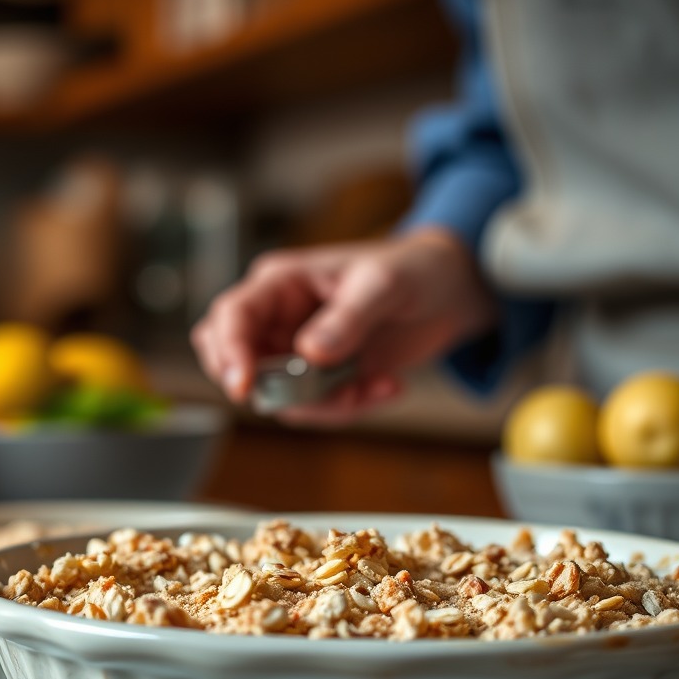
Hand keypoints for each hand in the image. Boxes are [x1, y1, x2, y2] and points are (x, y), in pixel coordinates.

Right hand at [190, 227, 496, 422]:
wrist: (449, 292)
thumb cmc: (413, 270)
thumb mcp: (384, 286)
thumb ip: (348, 318)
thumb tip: (310, 354)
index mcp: (281, 283)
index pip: (232, 317)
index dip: (229, 352)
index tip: (243, 387)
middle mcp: (278, 318)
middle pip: (230, 359)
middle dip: (265, 388)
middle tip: (310, 393)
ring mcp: (295, 351)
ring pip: (276, 396)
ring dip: (324, 404)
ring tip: (376, 386)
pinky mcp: (319, 378)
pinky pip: (313, 408)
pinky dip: (348, 408)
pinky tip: (386, 386)